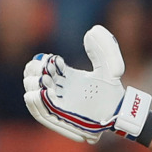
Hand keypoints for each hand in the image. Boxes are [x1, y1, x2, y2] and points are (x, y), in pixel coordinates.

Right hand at [21, 25, 127, 143]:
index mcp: (66, 78)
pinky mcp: (60, 120)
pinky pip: (42, 113)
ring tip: (42, 79)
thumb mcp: (111, 67)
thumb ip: (104, 48)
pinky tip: (40, 93)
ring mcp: (58, 107)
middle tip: (44, 68)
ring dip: (34, 86)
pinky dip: (37, 103)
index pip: (43, 68)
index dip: (42, 62)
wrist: (118, 112)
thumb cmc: (113, 91)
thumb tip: (92, 31)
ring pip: (34, 96)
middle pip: (34, 81)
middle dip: (35, 72)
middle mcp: (59, 92)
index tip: (52, 59)